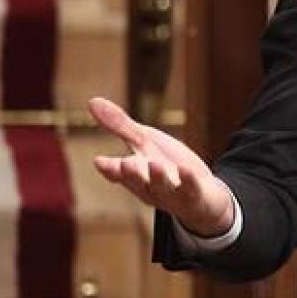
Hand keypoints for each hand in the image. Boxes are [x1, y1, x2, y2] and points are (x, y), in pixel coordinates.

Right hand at [88, 96, 235, 236]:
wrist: (204, 194)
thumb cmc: (168, 165)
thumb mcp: (145, 142)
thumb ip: (121, 126)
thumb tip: (92, 100)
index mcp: (134, 175)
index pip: (117, 174)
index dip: (109, 169)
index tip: (100, 161)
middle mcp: (150, 188)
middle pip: (138, 182)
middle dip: (131, 175)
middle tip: (125, 164)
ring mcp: (173, 195)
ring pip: (162, 189)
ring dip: (158, 178)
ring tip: (154, 164)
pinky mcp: (196, 196)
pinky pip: (191, 190)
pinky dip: (189, 181)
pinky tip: (188, 170)